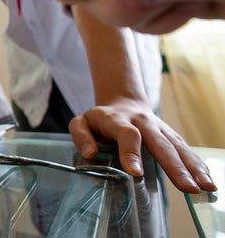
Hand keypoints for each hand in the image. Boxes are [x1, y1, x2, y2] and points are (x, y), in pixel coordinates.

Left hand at [69, 97, 216, 192]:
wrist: (122, 102)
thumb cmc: (100, 119)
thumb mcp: (81, 121)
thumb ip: (81, 135)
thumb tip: (91, 153)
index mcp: (118, 120)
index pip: (127, 134)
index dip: (131, 152)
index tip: (135, 172)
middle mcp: (143, 123)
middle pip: (160, 143)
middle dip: (174, 166)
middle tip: (187, 187)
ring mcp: (160, 128)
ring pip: (178, 147)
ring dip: (193, 167)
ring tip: (205, 187)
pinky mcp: (171, 135)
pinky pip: (186, 150)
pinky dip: (198, 164)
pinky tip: (208, 180)